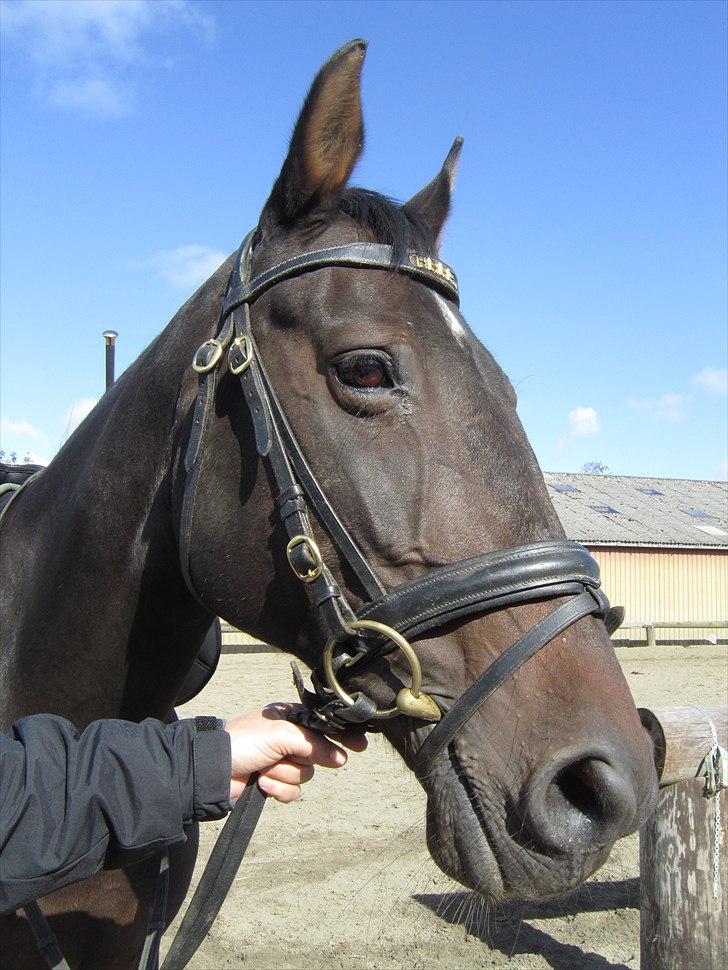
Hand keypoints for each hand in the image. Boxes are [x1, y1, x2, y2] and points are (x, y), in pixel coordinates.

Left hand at [224, 703, 367, 802]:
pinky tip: (261, 782)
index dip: (342, 734)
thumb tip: (341, 758)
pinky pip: (292, 791)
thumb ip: (314, 744)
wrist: (212, 770)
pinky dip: (278, 788)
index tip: (360, 744)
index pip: (324, 724)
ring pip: (305, 774)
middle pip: (318, 752)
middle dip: (302, 758)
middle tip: (294, 759)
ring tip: (264, 768)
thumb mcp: (281, 735)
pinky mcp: (275, 782)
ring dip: (284, 774)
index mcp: (290, 717)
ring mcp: (281, 761)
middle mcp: (288, 738)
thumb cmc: (243, 742)